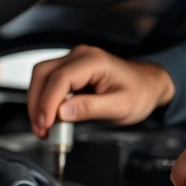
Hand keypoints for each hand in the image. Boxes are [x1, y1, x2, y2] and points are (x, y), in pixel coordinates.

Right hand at [27, 45, 174, 137]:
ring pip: (42, 77)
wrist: (148, 85)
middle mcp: (80, 56)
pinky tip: (48, 118)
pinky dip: (44, 100)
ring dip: (37, 102)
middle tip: (41, 129)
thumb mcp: (119, 106)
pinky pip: (49, 82)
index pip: (60, 78)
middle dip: (37, 103)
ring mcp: (74, 61)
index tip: (46, 124)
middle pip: (43, 73)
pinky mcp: (71, 71)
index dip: (48, 102)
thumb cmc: (139, 92)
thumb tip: (62, 113)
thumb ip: (90, 108)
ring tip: (43, 127)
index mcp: (93, 61)